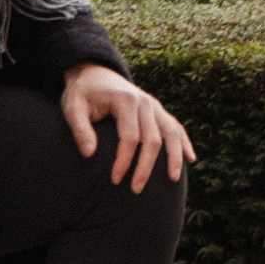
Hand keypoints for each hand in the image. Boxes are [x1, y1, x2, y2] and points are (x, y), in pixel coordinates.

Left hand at [60, 62, 196, 189]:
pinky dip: (184, 143)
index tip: (114, 180)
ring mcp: (154, 105)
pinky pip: (175, 127)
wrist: (94, 73)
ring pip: (171, 133)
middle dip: (145, 167)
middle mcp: (145, 102)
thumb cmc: (83, 93)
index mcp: (125, 100)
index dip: (124, 160)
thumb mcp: (73, 107)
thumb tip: (89, 154)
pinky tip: (191, 159)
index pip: (130, 137)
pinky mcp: (157, 110)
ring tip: (173, 179)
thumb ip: (80, 129)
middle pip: (152, 139)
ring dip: (174, 157)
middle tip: (136, 190)